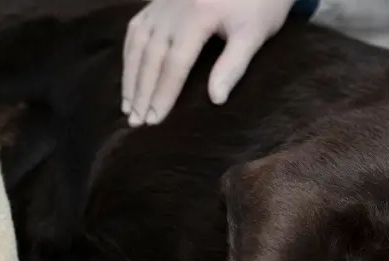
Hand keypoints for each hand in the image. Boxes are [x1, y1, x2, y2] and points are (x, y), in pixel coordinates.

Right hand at [122, 0, 294, 126]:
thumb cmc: (261, 3)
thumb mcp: (254, 33)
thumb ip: (234, 65)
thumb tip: (215, 100)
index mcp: (197, 16)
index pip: (175, 63)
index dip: (163, 93)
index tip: (154, 119)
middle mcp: (172, 8)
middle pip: (150, 55)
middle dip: (141, 91)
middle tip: (134, 121)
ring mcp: (162, 2)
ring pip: (138, 42)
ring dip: (130, 75)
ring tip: (127, 105)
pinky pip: (137, 26)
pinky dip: (130, 52)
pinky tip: (129, 71)